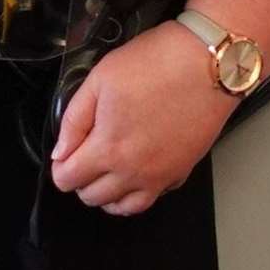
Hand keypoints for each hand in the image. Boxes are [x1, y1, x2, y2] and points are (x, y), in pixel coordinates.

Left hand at [48, 20, 240, 215]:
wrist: (209, 62)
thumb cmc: (156, 63)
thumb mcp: (100, 79)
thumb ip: (74, 120)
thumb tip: (60, 152)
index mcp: (108, 148)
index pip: (67, 179)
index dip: (60, 166)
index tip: (65, 152)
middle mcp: (133, 171)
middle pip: (92, 198)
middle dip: (81, 180)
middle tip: (85, 155)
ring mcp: (160, 176)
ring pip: (123, 207)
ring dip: (108, 193)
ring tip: (107, 170)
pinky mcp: (182, 171)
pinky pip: (152, 198)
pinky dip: (137, 192)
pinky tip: (137, 171)